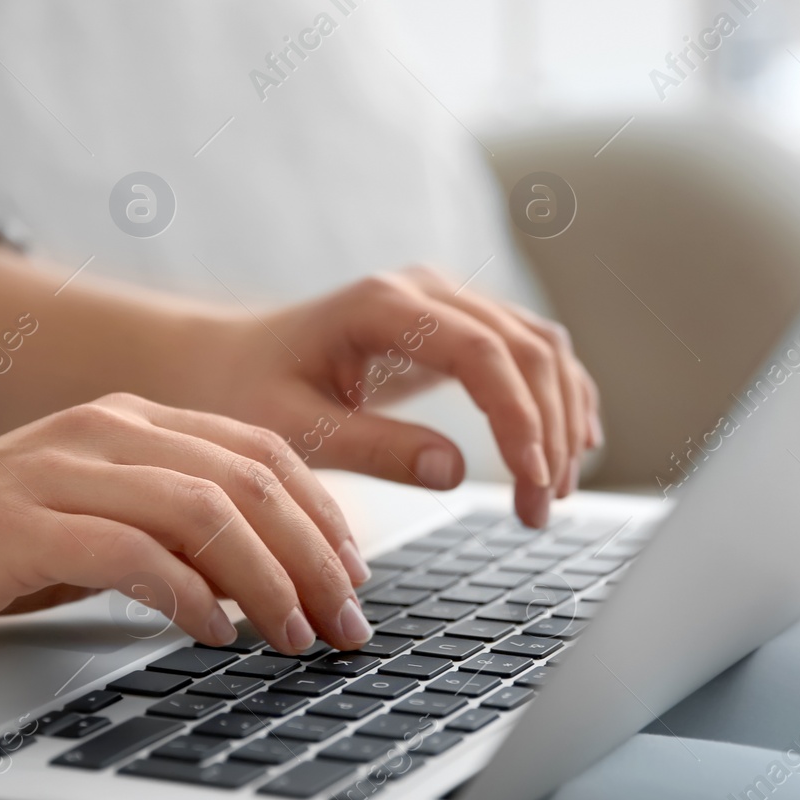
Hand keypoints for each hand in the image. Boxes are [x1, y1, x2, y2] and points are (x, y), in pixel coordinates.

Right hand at [0, 394, 374, 655]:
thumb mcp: (88, 516)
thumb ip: (166, 526)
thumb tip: (255, 576)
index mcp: (129, 419)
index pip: (260, 452)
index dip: (322, 514)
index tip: (354, 575)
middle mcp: (104, 430)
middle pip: (249, 481)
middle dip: (314, 556)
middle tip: (347, 621)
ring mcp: (61, 470)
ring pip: (204, 512)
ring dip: (266, 580)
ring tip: (295, 635)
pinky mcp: (21, 523)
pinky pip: (131, 553)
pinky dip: (186, 596)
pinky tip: (213, 635)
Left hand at [192, 268, 601, 526]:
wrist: (228, 361)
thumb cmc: (248, 392)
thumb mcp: (296, 430)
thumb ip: (374, 448)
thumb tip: (455, 471)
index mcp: (383, 306)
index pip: (482, 352)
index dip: (518, 418)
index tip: (531, 482)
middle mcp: (425, 290)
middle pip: (526, 348)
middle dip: (547, 432)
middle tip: (542, 509)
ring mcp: (446, 301)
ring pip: (540, 347)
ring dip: (561, 417)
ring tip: (556, 493)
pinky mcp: (456, 325)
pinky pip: (528, 351)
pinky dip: (557, 397)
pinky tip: (571, 447)